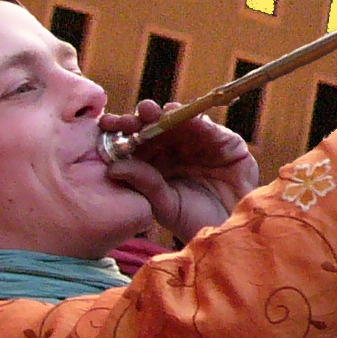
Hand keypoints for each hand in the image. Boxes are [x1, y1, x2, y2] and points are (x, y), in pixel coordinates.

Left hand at [101, 99, 259, 243]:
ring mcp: (201, 143)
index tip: (106, 123)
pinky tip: (179, 115)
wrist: (230, 227)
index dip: (122, 129)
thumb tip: (111, 168)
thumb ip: (143, 183)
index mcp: (156, 163)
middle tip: (131, 114)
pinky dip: (195, 120)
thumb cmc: (193, 220)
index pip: (137, 141)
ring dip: (166, 113)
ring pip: (182, 122)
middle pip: (157, 126)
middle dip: (143, 117)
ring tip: (150, 110)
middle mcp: (177, 149)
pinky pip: (210, 128)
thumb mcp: (163, 204)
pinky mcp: (226, 142)